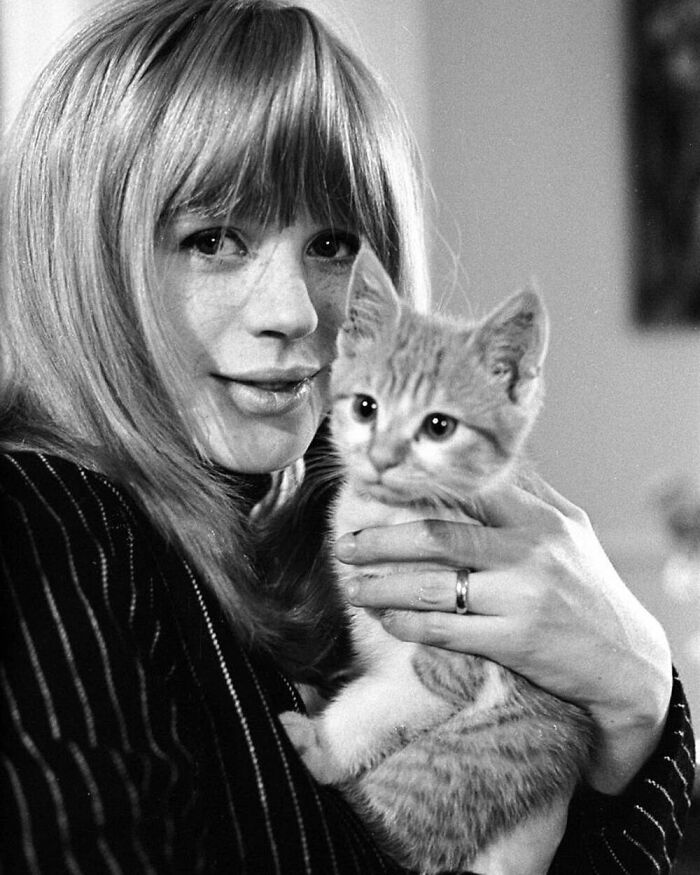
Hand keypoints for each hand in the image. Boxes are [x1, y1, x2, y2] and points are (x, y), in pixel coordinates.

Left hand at [334, 474, 672, 794]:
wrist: (626, 659)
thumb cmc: (590, 587)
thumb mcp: (570, 529)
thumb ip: (527, 497)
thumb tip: (479, 467)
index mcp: (538, 518)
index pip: (466, 490)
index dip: (413, 490)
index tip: (374, 493)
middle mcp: (528, 552)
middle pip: (435, 536)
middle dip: (379, 542)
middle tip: (344, 547)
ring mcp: (520, 598)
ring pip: (430, 586)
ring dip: (380, 587)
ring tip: (351, 586)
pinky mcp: (514, 642)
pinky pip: (444, 630)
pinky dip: (407, 624)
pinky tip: (386, 620)